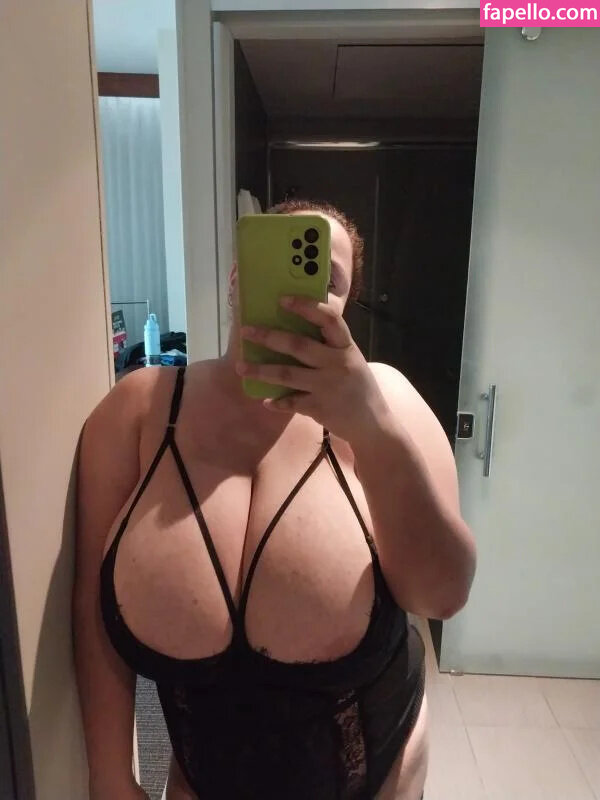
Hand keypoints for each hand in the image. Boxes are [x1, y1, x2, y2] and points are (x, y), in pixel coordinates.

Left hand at [236, 295, 390, 442]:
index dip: (306, 307)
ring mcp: (328, 386)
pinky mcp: (320, 408)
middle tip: (245, 331)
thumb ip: (329, 347)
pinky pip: (291, 402)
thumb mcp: (351, 360)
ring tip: (240, 367)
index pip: (329, 319)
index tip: (282, 299)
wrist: (373, 424)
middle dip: (268, 337)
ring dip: (261, 371)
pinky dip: (277, 402)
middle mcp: (338, 363)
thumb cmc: (358, 387)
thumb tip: (293, 330)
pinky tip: (266, 402)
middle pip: (299, 345)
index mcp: (346, 347)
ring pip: (288, 374)